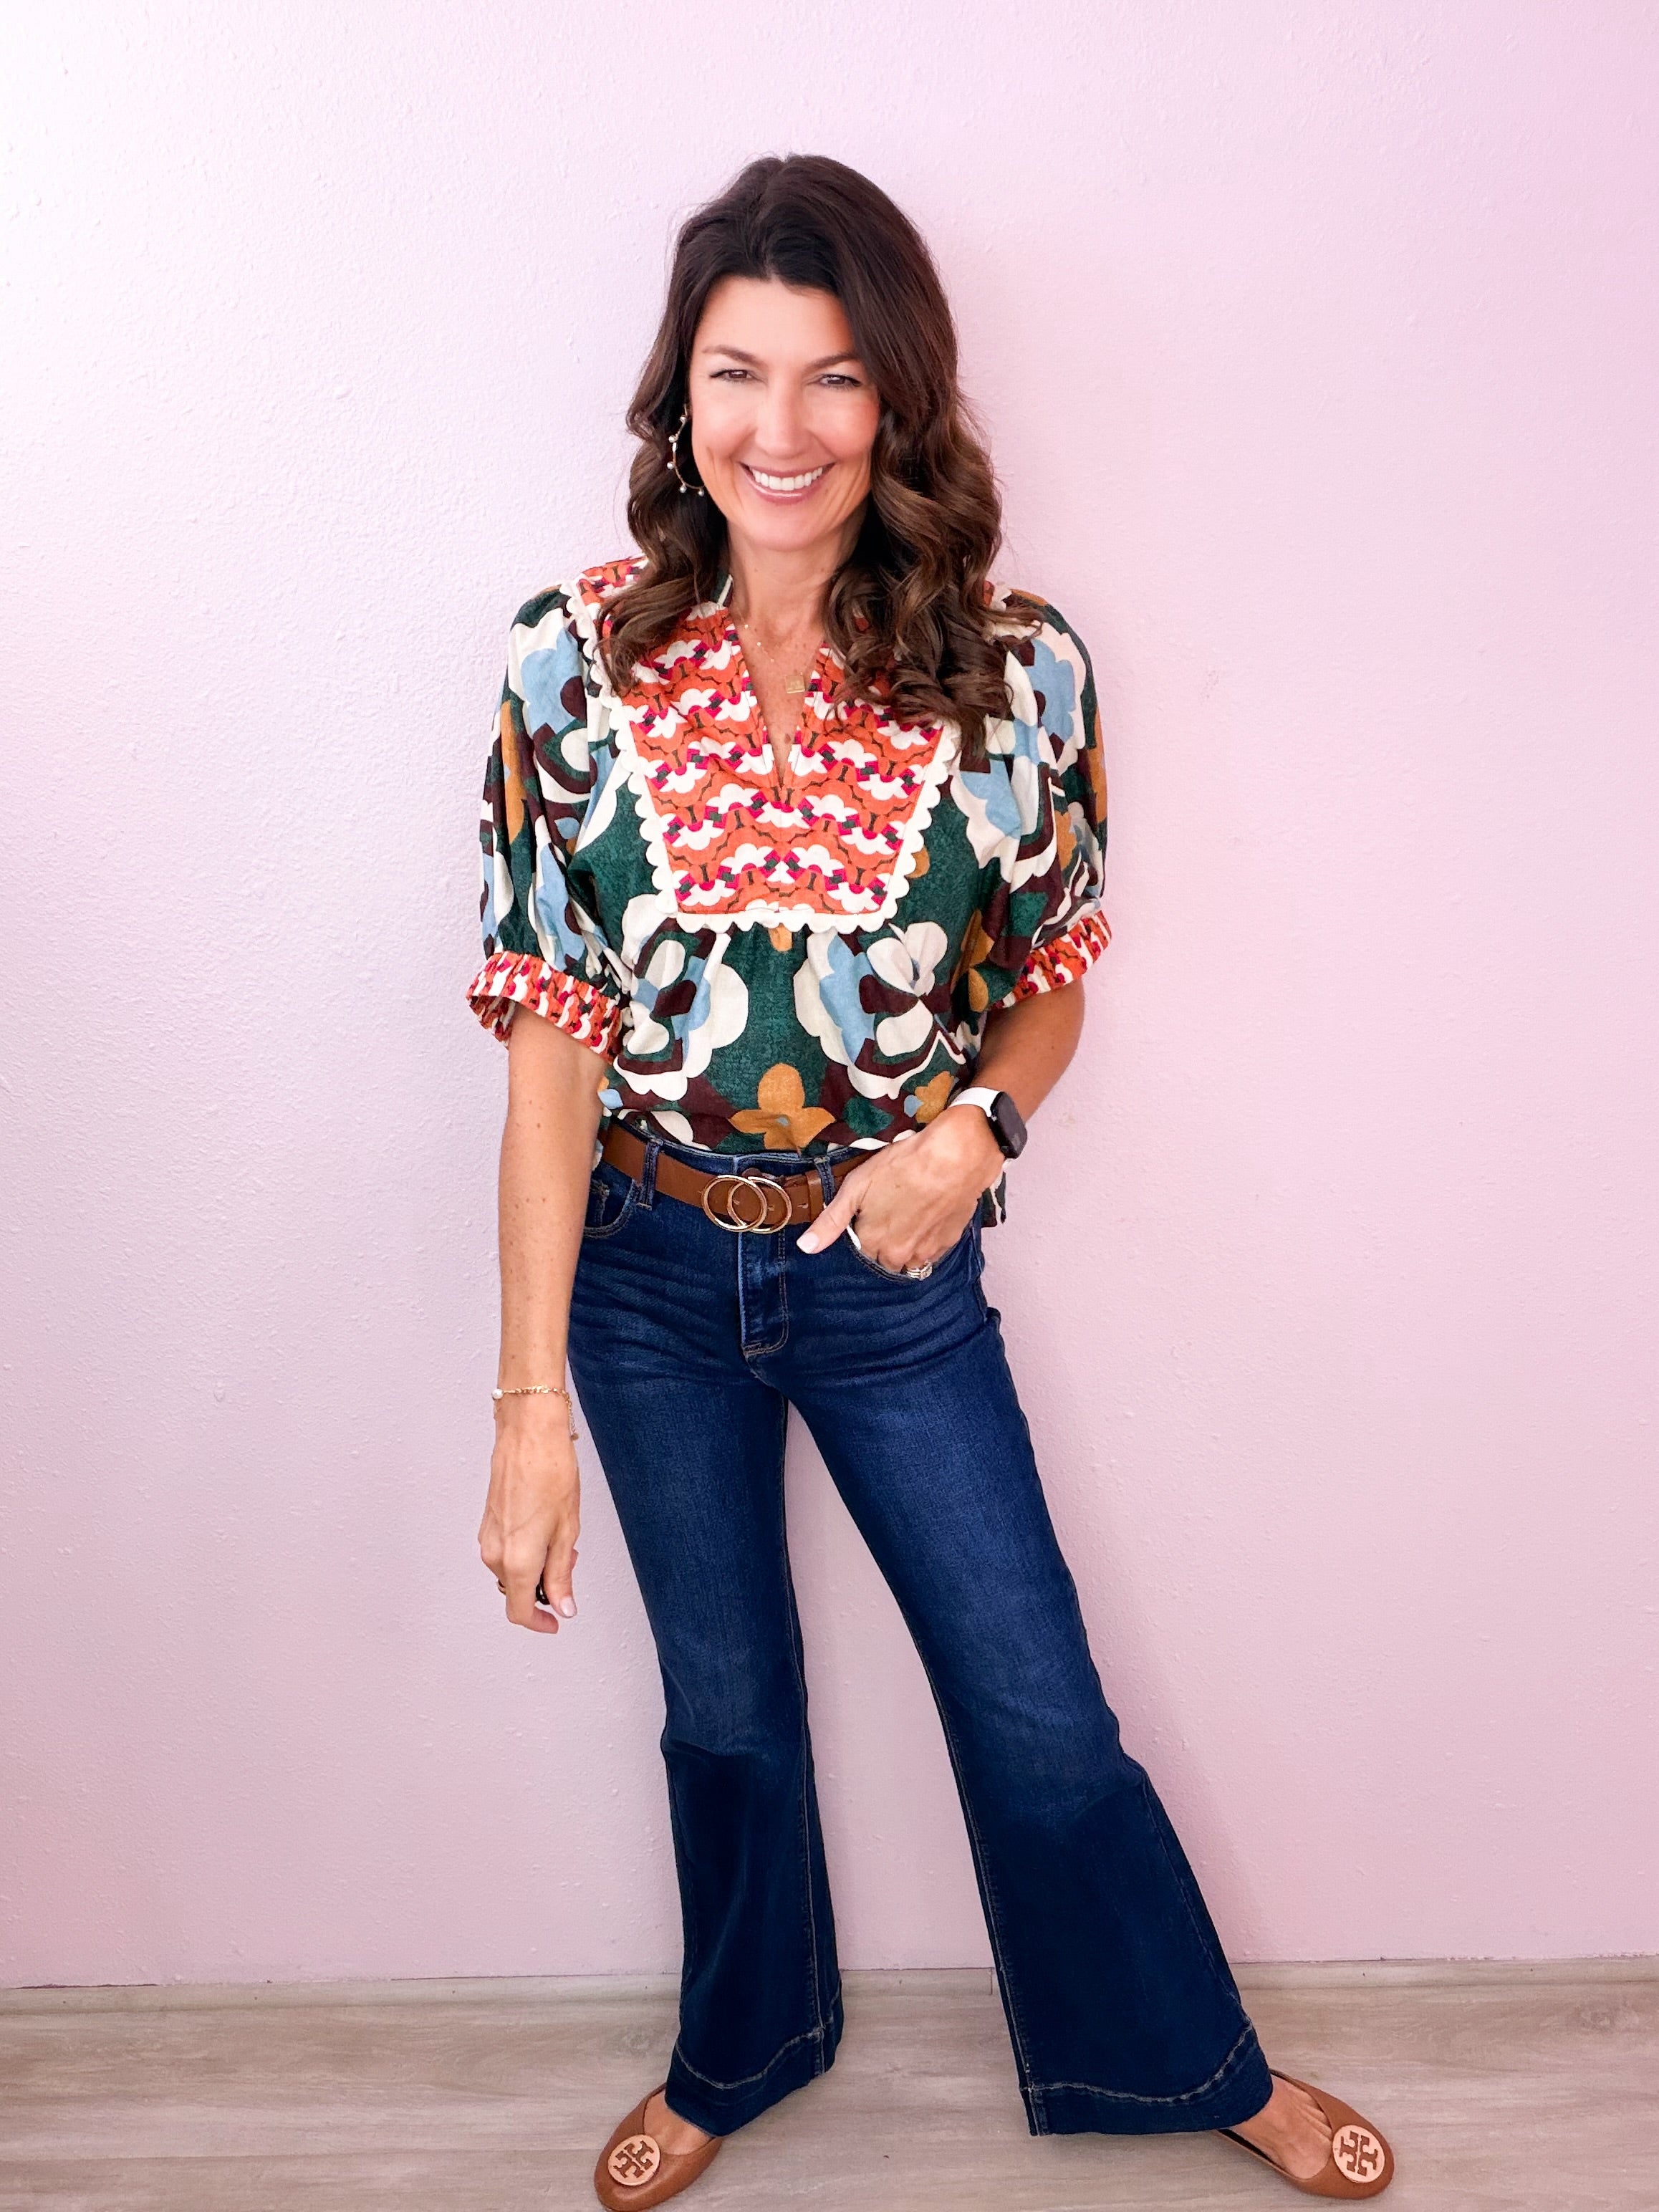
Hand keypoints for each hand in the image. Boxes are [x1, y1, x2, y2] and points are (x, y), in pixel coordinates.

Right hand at [477, 1396, 579, 1633]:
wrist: (529, 1436)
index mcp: (517, 1561)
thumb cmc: (550, 1473)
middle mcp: (495, 1554)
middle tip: (569, 1563)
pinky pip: (504, 1552)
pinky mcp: (487, 1524)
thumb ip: (562, 1574)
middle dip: (544, 1587)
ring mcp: (488, 1538)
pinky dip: (524, 1552)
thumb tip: (563, 1606)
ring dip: (535, 1567)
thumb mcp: (567, 1531)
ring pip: (510, 1571)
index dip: (539, 1622)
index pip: (520, 1611)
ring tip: (559, 1539)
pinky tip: (543, 1529)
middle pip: (516, 1591)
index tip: (555, 1621)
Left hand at [797, 1104, 1002, 1272]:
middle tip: (892, 1209)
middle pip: (884, 1257)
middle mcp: (898, 1256)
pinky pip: (931, 1252)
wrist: (955, 1158)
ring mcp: (926, 1252)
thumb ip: (831, 1221)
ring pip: (909, 1259)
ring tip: (910, 1213)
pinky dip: (927, 1240)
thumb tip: (805, 1247)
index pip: (860, 1250)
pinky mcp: (949, 1243)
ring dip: (906, 1245)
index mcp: (872, 1243)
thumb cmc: (902, 1166)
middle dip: (884, 1241)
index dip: (864, 1228)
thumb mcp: (856, 1187)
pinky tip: (928, 1215)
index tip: (871, 1210)